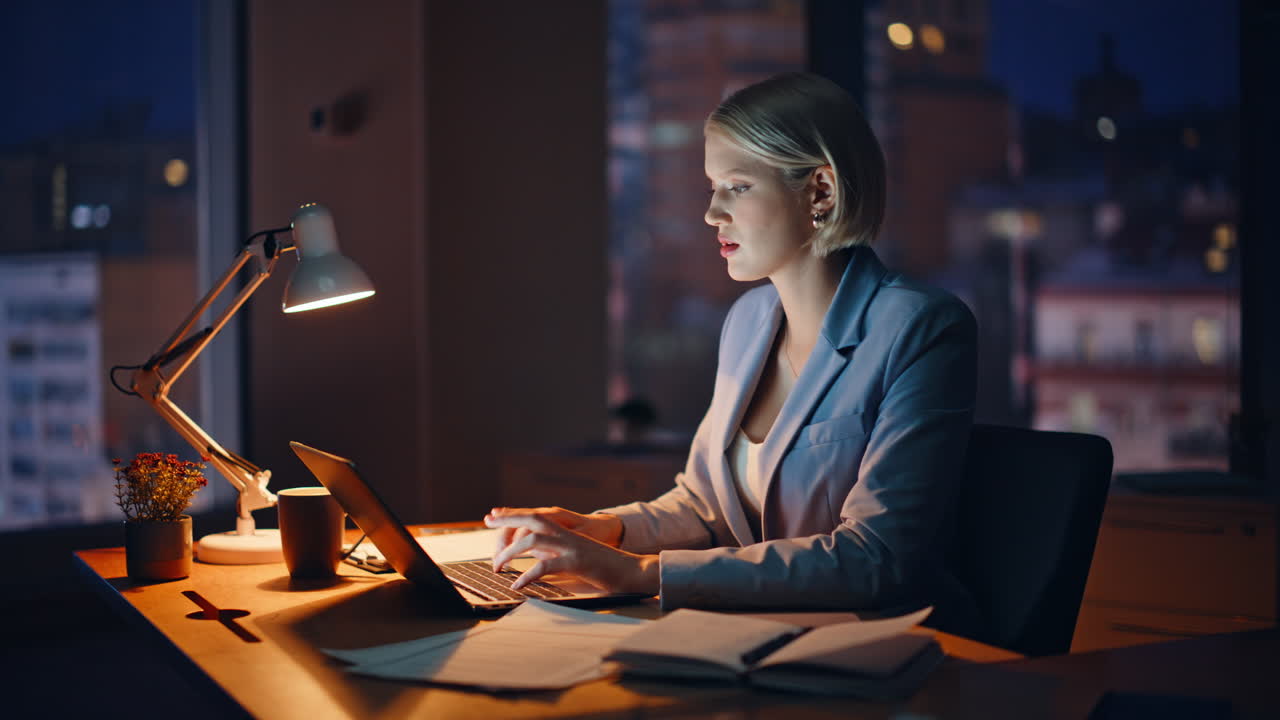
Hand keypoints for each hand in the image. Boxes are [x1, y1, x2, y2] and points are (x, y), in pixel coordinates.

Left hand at [484, 508, 656, 595]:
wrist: (632, 570)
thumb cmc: (603, 567)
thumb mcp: (574, 555)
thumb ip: (553, 552)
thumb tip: (529, 556)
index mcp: (567, 530)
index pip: (534, 516)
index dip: (513, 515)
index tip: (493, 517)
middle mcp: (568, 533)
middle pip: (532, 519)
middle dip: (507, 521)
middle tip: (488, 525)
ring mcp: (572, 546)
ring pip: (534, 540)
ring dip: (511, 552)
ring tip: (498, 566)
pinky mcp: (577, 562)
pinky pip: (545, 566)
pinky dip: (527, 576)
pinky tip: (517, 585)